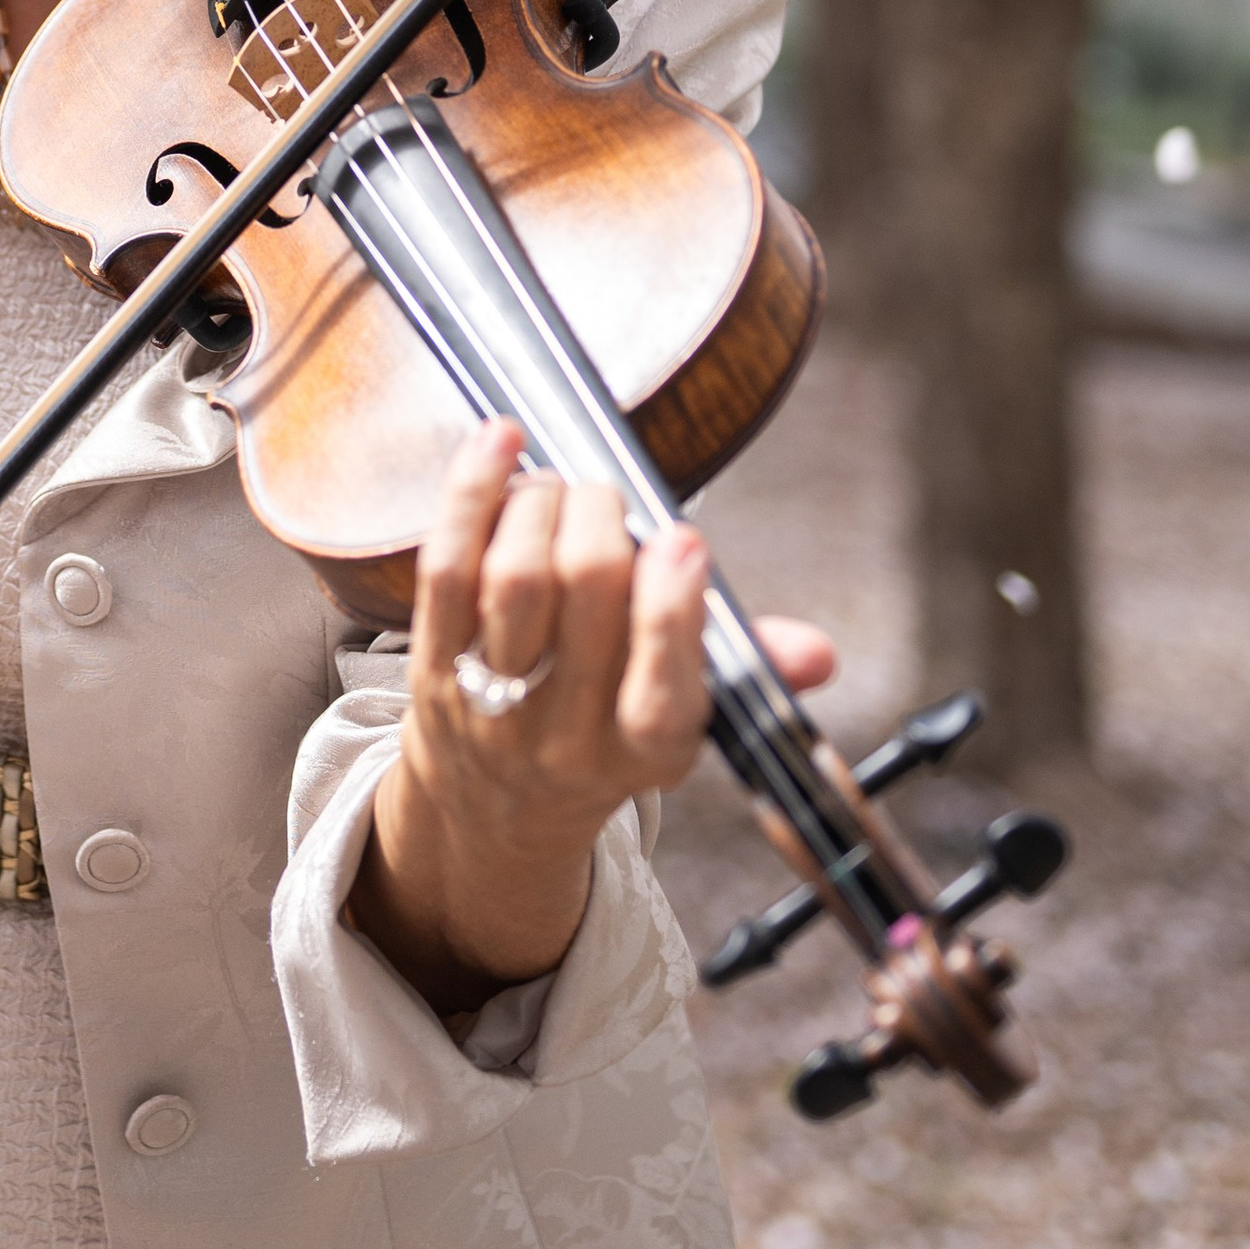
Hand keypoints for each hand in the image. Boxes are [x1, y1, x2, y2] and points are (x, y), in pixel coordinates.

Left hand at [352, 422, 834, 1015]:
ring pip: (515, 578)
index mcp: (646, 750)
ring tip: (559, 488)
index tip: (682, 540)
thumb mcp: (684, 717)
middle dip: (603, 520)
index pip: (661, 692)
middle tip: (607, 497)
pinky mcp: (431, 663)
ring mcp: (492, 700)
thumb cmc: (606, 728)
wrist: (496, 806)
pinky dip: (471, 492)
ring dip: (542, 504)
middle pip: (584, 596)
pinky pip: (445, 565)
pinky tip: (497, 443)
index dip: (672, 607)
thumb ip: (748, 669)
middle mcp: (566, 732)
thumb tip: (818, 654)